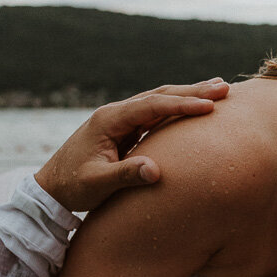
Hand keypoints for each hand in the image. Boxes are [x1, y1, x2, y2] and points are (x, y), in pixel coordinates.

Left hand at [34, 80, 228, 210]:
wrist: (51, 188)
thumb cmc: (72, 187)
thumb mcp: (97, 184)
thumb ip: (125, 175)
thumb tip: (156, 171)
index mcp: (109, 120)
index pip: (152, 106)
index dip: (182, 105)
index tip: (210, 106)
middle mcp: (115, 113)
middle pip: (159, 95)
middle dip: (193, 91)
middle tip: (225, 88)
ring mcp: (120, 120)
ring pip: (159, 100)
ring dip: (188, 94)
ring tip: (217, 89)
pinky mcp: (124, 129)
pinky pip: (155, 114)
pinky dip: (177, 108)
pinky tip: (194, 107)